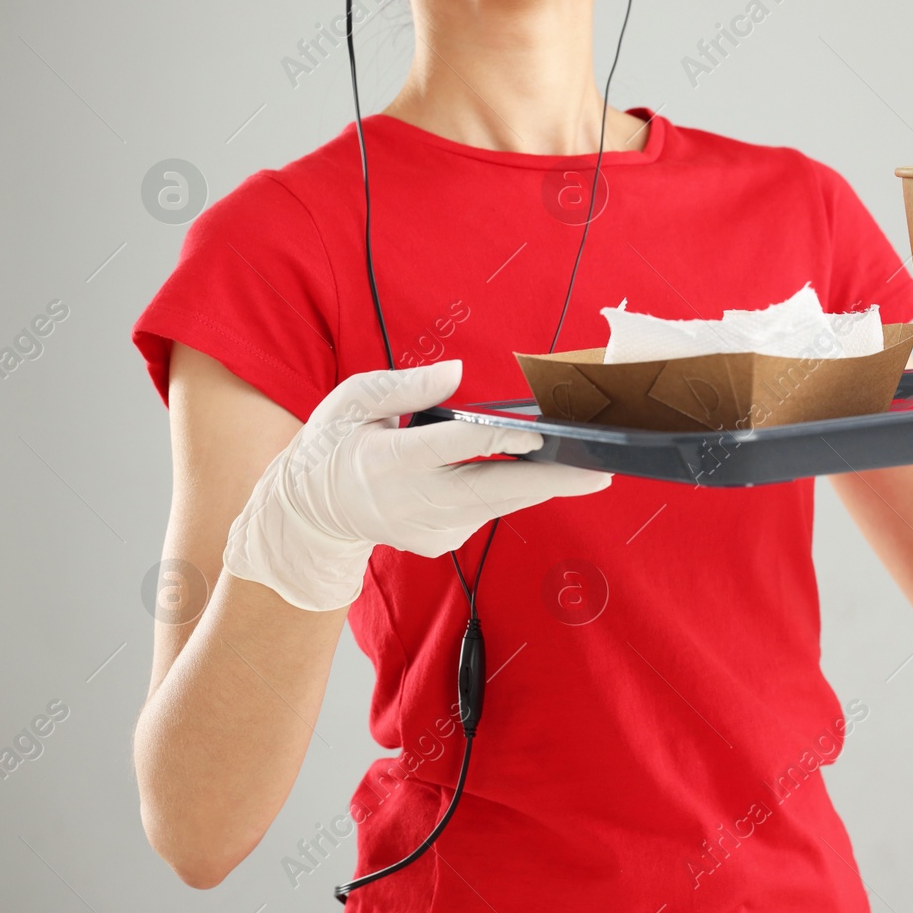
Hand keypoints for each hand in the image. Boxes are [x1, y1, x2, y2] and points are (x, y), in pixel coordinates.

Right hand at [223, 359, 611, 610]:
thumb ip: (403, 385)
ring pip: (499, 504)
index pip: (451, 449)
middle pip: (493, 491)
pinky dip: (512, 491)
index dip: (497, 442)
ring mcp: (429, 528)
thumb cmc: (334, 446)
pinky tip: (537, 473)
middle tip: (601, 472)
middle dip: (551, 482)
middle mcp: (412, 500)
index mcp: (386, 459)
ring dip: (543, 485)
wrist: (311, 515)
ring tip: (591, 466)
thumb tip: (456, 371)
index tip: (539, 434)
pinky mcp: (441, 541)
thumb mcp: (351, 402)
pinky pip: (488, 510)